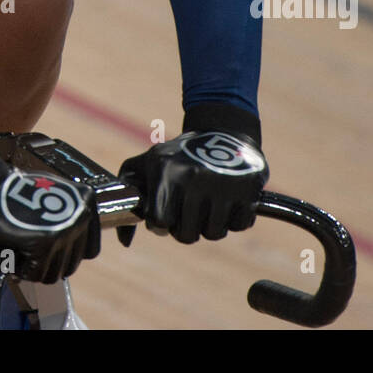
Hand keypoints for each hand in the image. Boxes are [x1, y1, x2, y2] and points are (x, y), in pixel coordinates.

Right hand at [0, 137, 101, 284]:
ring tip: (19, 243)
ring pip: (53, 274)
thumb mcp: (52, 194)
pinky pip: (33, 274)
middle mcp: (80, 217)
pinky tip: (11, 247)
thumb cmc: (12, 190)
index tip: (48, 246)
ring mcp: (64, 232)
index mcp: (85, 203)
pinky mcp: (43, 244)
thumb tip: (70, 243)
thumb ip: (67, 216)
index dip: (65, 253)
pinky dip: (19, 267)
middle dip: (47, 261)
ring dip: (33, 265)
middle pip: (70, 265)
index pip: (89, 250)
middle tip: (27, 245)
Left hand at [118, 129, 267, 244]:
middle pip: (186, 235)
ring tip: (209, 201)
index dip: (163, 222)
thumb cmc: (179, 155)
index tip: (168, 210)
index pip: (159, 223)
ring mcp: (221, 183)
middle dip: (187, 226)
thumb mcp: (148, 163)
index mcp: (165, 171)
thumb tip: (124, 241)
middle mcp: (192, 177)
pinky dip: (235, 217)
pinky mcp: (247, 189)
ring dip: (211, 223)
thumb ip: (129, 194)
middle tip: (190, 208)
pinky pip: (239, 225)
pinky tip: (230, 198)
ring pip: (213, 234)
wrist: (224, 131)